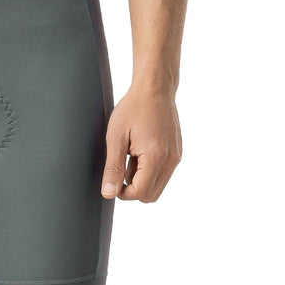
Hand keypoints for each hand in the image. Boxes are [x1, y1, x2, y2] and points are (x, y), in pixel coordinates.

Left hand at [101, 84, 181, 201]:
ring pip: (157, 187)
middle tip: (120, 166)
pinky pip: (163, 174)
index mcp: (156, 157)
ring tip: (130, 156)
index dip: (122, 192)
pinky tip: (139, 152)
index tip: (112, 178)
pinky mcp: (176, 153)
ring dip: (141, 180)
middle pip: (150, 196)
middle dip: (132, 188)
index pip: (140, 193)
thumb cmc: (133, 108)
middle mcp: (171, 160)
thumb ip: (113, 167)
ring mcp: (176, 157)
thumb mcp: (116, 136)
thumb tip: (108, 193)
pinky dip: (150, 171)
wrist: (154, 88)